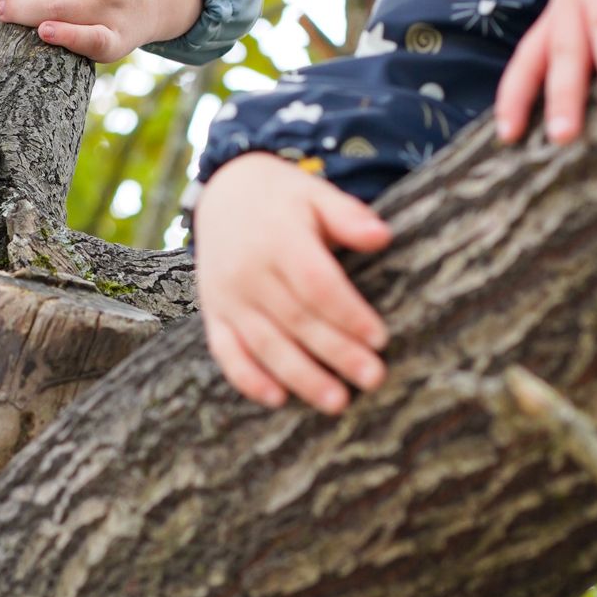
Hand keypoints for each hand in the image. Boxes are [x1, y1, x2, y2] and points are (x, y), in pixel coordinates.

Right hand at [195, 154, 391, 410]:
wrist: (224, 193)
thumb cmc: (282, 198)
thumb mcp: (315, 194)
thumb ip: (347, 215)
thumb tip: (382, 236)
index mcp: (278, 238)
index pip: (316, 283)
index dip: (348, 313)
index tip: (380, 338)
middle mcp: (248, 271)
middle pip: (296, 319)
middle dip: (336, 353)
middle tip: (374, 378)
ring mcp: (226, 296)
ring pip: (264, 344)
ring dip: (301, 377)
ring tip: (337, 402)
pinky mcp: (213, 314)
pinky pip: (226, 352)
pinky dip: (248, 378)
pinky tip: (278, 399)